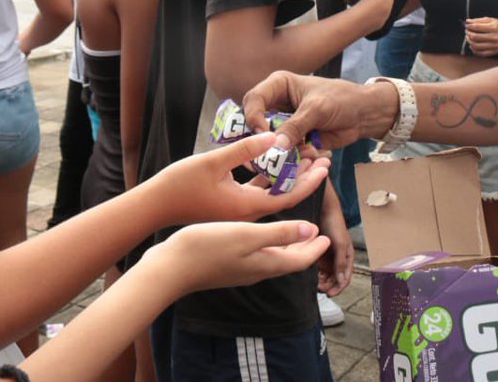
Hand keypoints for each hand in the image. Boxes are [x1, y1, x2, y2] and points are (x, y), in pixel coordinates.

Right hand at [152, 133, 330, 223]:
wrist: (151, 210)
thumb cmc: (179, 186)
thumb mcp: (213, 163)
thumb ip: (245, 150)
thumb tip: (274, 136)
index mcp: (247, 207)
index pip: (289, 195)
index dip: (310, 179)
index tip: (325, 164)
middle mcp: (246, 214)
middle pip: (285, 196)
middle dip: (304, 177)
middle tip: (321, 156)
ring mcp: (237, 214)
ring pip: (271, 195)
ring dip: (287, 177)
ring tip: (303, 156)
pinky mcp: (229, 210)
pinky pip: (257, 196)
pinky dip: (269, 181)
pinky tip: (273, 164)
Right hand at [152, 220, 330, 293]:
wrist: (169, 269)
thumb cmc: (207, 249)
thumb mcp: (247, 236)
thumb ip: (281, 234)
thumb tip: (313, 231)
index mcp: (265, 264)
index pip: (300, 260)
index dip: (316, 248)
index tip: (328, 236)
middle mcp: (255, 270)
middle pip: (288, 259)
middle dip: (305, 245)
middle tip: (317, 231)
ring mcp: (240, 269)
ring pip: (272, 256)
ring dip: (287, 242)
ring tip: (294, 227)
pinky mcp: (226, 264)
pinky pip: (255, 253)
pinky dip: (267, 241)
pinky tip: (260, 231)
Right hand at [242, 71, 398, 150]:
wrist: (363, 114)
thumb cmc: (341, 99)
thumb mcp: (317, 109)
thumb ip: (296, 126)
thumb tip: (276, 146)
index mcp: (278, 86)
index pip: (254, 100)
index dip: (253, 117)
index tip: (262, 133)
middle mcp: (276, 105)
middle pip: (255, 124)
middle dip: (263, 140)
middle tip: (269, 154)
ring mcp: (284, 124)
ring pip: (269, 142)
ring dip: (281, 152)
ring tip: (300, 153)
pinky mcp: (294, 140)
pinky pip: (285, 153)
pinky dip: (295, 158)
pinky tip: (314, 152)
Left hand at [318, 192, 353, 294]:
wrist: (323, 210)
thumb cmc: (335, 225)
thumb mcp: (341, 244)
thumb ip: (341, 262)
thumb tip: (342, 280)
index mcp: (348, 257)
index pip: (346, 277)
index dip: (339, 287)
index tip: (330, 293)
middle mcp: (338, 258)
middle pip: (335, 278)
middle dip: (329, 285)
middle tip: (320, 289)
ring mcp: (328, 256)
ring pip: (326, 275)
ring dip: (322, 281)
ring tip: (315, 284)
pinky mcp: (318, 253)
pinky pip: (318, 268)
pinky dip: (316, 274)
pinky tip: (311, 276)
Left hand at [464, 17, 497, 56]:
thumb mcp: (491, 20)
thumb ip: (478, 20)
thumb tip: (467, 21)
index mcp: (494, 28)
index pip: (477, 27)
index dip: (469, 26)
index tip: (466, 26)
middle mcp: (495, 37)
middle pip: (476, 37)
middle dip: (468, 34)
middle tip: (466, 32)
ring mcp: (495, 46)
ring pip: (476, 46)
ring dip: (469, 42)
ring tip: (468, 38)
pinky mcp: (494, 52)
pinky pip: (481, 53)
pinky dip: (474, 50)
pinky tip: (472, 46)